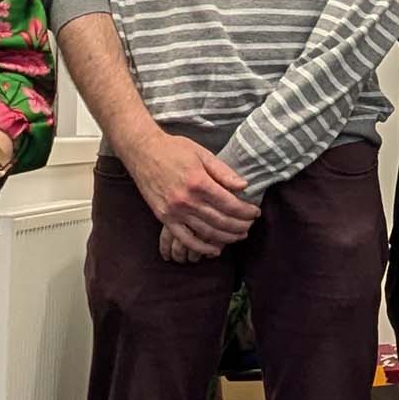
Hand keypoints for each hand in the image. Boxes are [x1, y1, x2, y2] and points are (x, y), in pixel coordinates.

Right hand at [121, 126, 258, 256]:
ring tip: (239, 236)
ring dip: (226, 237)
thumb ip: (223, 172)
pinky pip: (184, 239)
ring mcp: (174, 212)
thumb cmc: (174, 149)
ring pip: (206, 232)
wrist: (143, 152)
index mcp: (199, 182)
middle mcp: (187, 200)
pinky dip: (200, 248)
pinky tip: (214, 250)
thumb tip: (243, 186)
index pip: (229, 204)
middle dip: (240, 226)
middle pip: (221, 220)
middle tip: (250, 226)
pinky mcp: (164, 218)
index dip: (245, 211)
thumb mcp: (202, 154)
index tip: (255, 212)